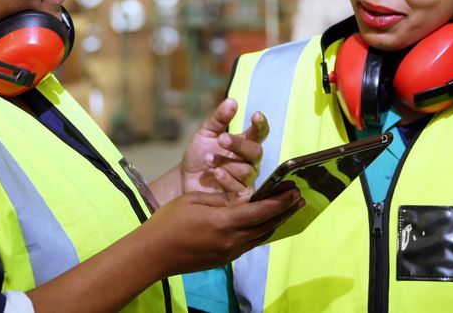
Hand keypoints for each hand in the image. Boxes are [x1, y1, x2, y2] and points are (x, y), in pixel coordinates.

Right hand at [141, 189, 301, 277]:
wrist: (153, 254)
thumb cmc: (168, 222)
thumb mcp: (194, 200)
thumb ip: (223, 199)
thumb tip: (245, 198)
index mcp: (224, 222)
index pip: (260, 211)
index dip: (279, 201)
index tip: (294, 192)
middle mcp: (231, 240)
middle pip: (266, 226)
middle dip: (284, 212)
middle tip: (299, 200)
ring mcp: (229, 253)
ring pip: (260, 237)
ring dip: (275, 223)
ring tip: (287, 211)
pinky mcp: (224, 260)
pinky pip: (249, 244)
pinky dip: (260, 232)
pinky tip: (264, 224)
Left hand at [181, 98, 268, 194]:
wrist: (184, 179)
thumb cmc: (198, 155)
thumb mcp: (205, 133)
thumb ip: (219, 118)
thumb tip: (232, 101)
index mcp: (244, 143)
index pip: (260, 133)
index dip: (261, 125)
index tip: (256, 115)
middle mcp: (249, 161)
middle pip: (256, 152)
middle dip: (239, 145)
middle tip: (221, 139)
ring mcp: (245, 180)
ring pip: (247, 171)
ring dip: (227, 163)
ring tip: (208, 158)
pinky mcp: (238, 197)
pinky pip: (239, 188)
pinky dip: (226, 178)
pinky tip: (214, 172)